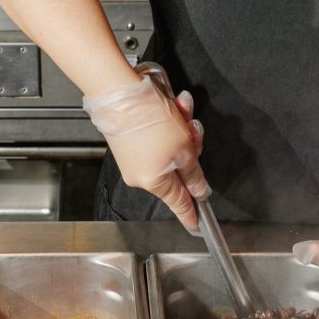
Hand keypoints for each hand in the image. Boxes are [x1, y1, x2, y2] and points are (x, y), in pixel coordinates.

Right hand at [83, 72, 205, 232]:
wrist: (118, 90)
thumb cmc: (148, 118)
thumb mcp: (183, 149)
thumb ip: (194, 173)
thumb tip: (200, 190)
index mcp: (154, 182)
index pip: (179, 204)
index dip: (191, 214)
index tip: (196, 227)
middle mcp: (140, 173)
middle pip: (179, 169)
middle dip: (191, 147)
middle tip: (193, 130)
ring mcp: (134, 156)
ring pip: (171, 149)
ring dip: (181, 128)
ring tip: (180, 109)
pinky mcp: (131, 140)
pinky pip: (158, 137)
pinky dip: (168, 122)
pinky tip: (172, 105)